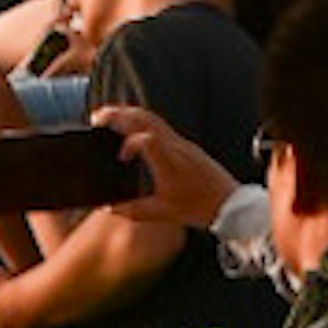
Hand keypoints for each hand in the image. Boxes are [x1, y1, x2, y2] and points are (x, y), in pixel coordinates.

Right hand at [96, 102, 237, 229]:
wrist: (229, 204)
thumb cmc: (200, 208)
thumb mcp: (163, 213)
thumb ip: (134, 210)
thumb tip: (111, 208)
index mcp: (169, 163)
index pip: (144, 139)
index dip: (128, 144)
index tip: (121, 159)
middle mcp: (176, 148)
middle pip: (145, 118)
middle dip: (119, 114)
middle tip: (98, 116)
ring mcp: (182, 143)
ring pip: (153, 118)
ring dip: (130, 114)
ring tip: (111, 117)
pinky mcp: (186, 145)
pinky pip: (161, 125)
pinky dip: (143, 121)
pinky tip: (134, 129)